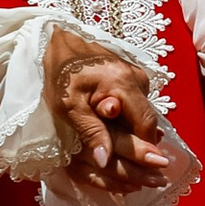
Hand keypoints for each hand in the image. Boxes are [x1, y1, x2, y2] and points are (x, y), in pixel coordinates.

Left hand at [48, 29, 171, 192]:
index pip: (146, 124)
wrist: (58, 39)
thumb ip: (91, 132)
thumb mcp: (68, 106)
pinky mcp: (133, 74)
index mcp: (124, 84)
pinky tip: (108, 117)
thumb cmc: (58, 73)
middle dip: (137, 139)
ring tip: (110, 135)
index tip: (137, 166)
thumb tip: (105, 161)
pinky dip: (125, 114)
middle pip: (147, 119)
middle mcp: (138, 78)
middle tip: (124, 156)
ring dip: (129, 126)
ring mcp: (138, 74)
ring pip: (141, 111)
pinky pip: (135, 101)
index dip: (144, 147)